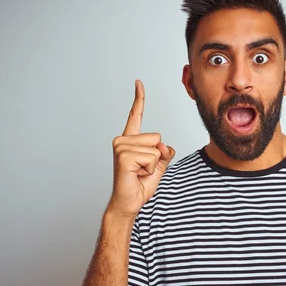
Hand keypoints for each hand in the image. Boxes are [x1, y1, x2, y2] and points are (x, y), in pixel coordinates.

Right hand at [107, 80, 174, 217]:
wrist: (129, 203)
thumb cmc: (139, 185)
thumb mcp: (158, 166)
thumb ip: (164, 153)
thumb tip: (164, 146)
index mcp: (130, 140)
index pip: (135, 116)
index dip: (139, 99)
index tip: (138, 83)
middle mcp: (123, 140)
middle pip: (157, 137)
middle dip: (157, 157)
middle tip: (142, 170)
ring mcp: (121, 147)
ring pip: (155, 149)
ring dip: (153, 165)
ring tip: (138, 173)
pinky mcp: (123, 156)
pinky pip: (151, 158)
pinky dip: (149, 170)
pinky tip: (136, 175)